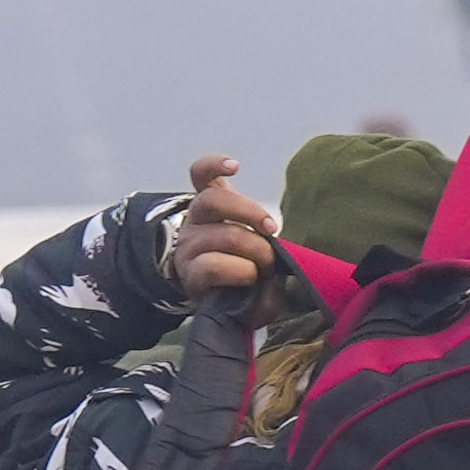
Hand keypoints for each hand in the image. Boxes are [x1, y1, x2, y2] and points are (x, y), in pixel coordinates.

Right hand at [165, 158, 275, 301]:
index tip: (235, 167)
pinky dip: (240, 271)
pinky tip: (250, 275)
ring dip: (256, 252)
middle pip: (214, 200)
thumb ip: (262, 231)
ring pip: (225, 235)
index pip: (200, 174)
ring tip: (266, 268)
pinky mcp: (191, 274)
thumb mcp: (256, 241)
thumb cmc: (244, 265)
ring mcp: (189, 247)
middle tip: (273, 232)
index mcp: (211, 206)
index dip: (214, 165)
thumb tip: (280, 239)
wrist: (223, 304)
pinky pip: (214, 266)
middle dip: (252, 213)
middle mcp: (194, 221)